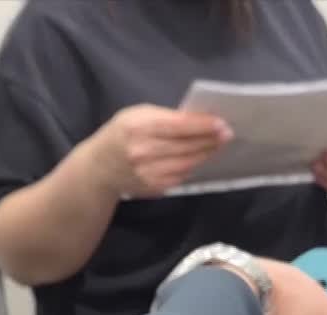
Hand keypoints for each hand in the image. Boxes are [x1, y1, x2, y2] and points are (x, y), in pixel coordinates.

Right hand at [89, 104, 233, 196]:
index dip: (203, 125)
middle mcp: (143, 151)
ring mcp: (148, 173)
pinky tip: (201, 157)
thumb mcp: (136, 115)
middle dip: (210, 140)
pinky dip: (194, 166)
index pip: (179, 126)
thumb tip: (198, 120)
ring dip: (205, 153)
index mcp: (138, 127)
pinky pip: (182, 176)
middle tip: (227, 134)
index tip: (222, 123)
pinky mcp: (154, 187)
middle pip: (186, 146)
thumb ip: (164, 116)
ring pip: (187, 163)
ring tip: (218, 145)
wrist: (99, 168)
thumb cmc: (121, 134)